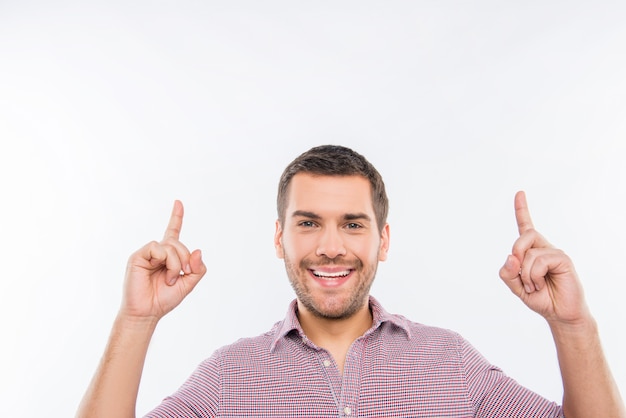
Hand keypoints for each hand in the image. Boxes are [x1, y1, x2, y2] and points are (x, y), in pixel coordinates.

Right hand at [120, 200, 206, 320]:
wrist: (147, 312)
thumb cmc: (164, 299)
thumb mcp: (189, 284)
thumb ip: (198, 268)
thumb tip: (198, 250)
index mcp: (168, 256)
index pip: (172, 232)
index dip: (176, 217)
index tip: (178, 202)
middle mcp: (157, 252)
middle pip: (178, 243)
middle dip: (185, 259)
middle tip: (182, 275)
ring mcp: (147, 253)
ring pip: (170, 245)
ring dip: (176, 263)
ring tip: (170, 279)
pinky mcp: (138, 256)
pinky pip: (157, 247)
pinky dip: (166, 260)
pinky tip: (163, 274)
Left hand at [499, 191, 589, 325]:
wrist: (559, 314)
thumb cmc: (540, 298)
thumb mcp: (516, 287)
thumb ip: (508, 273)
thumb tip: (511, 257)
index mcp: (532, 251)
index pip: (526, 226)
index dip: (522, 210)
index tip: (520, 193)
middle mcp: (543, 248)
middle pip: (523, 236)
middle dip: (516, 253)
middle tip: (520, 274)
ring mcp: (554, 253)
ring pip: (529, 252)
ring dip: (526, 274)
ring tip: (534, 286)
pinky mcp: (563, 259)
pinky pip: (540, 260)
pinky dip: (533, 275)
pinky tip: (540, 285)